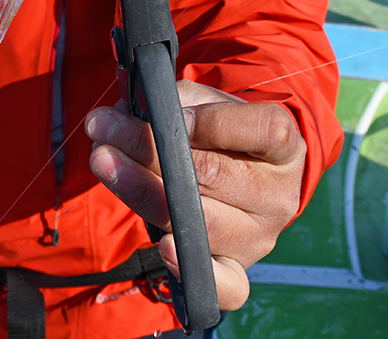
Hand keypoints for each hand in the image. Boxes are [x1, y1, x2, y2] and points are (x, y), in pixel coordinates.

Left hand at [84, 80, 305, 310]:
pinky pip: (223, 286)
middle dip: (148, 146)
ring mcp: (258, 238)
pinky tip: (162, 247)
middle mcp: (277, 197)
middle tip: (104, 127)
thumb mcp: (212, 105)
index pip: (263, 130)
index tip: (166, 113)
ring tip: (103, 162)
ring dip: (140, 189)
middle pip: (214, 174)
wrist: (241, 178)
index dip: (211, 122)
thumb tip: (139, 112)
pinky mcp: (236, 268)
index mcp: (285, 149)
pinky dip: (191, 268)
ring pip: (198, 221)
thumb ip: (183, 102)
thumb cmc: (223, 135)